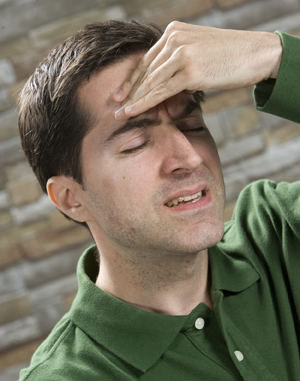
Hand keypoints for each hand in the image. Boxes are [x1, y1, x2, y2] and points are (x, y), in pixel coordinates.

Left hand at [113, 21, 281, 119]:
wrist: (257, 53)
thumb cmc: (230, 56)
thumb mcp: (199, 53)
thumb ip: (178, 64)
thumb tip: (166, 84)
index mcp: (174, 32)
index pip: (147, 60)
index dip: (131, 79)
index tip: (121, 93)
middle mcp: (174, 39)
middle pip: (144, 71)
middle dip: (128, 91)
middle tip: (114, 106)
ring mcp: (181, 54)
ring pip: (150, 82)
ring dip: (133, 100)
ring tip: (120, 114)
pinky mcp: (190, 70)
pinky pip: (161, 90)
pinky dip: (145, 103)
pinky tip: (133, 112)